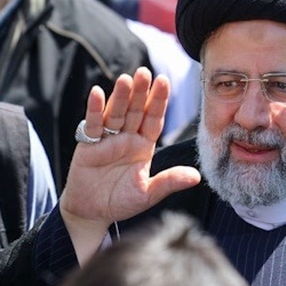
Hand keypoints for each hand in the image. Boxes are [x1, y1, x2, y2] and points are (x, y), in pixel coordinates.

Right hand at [59, 67, 200, 261]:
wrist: (92, 213)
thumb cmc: (120, 202)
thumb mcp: (148, 194)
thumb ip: (169, 182)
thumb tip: (196, 177)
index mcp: (144, 145)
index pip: (153, 119)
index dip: (159, 101)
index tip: (165, 81)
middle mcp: (127, 138)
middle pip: (135, 110)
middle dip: (140, 91)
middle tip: (145, 72)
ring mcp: (107, 139)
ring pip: (115, 113)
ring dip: (120, 96)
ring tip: (126, 79)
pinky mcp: (88, 145)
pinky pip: (92, 125)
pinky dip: (94, 110)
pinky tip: (97, 93)